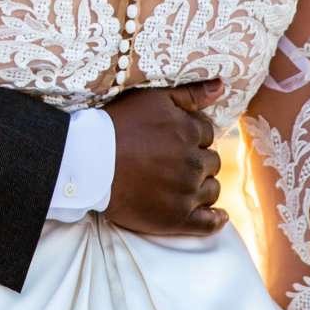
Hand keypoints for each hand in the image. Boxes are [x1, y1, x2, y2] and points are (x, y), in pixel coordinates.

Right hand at [100, 79, 227, 237]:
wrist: (89, 162)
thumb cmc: (118, 125)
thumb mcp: (154, 98)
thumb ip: (191, 93)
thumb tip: (221, 86)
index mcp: (191, 133)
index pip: (207, 135)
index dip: (193, 137)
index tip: (175, 141)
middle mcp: (193, 163)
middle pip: (211, 163)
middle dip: (198, 161)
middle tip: (174, 162)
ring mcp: (186, 193)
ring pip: (211, 190)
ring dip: (203, 186)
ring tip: (183, 184)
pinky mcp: (176, 219)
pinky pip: (208, 224)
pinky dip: (215, 220)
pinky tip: (217, 216)